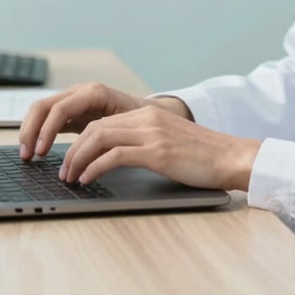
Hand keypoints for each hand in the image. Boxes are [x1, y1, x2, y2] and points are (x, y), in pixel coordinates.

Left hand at [54, 105, 261, 190]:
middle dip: (73, 150)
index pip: (102, 121)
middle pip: (95, 127)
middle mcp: (147, 118)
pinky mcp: (157, 152)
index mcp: (148, 114)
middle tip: (63, 171)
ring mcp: (152, 133)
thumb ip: (145, 142)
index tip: (69, 159)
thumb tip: (114, 158)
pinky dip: (95, 168)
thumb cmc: (202, 156)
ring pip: (100, 137)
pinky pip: (115, 156)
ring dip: (79, 159)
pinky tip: (88, 180)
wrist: (231, 156)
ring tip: (71, 178)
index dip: (80, 140)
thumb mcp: (169, 142)